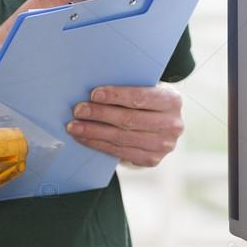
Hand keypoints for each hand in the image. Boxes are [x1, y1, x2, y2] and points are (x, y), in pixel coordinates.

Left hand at [66, 84, 183, 167]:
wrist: (162, 124)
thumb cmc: (148, 101)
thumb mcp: (147, 88)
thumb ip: (129, 87)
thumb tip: (94, 89)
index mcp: (172, 100)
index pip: (140, 97)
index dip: (116, 96)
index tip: (93, 94)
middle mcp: (172, 125)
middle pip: (129, 119)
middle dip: (100, 114)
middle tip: (78, 110)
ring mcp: (163, 145)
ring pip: (121, 138)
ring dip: (94, 132)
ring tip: (74, 126)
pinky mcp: (152, 160)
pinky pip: (119, 152)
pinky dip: (99, 145)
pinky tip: (84, 138)